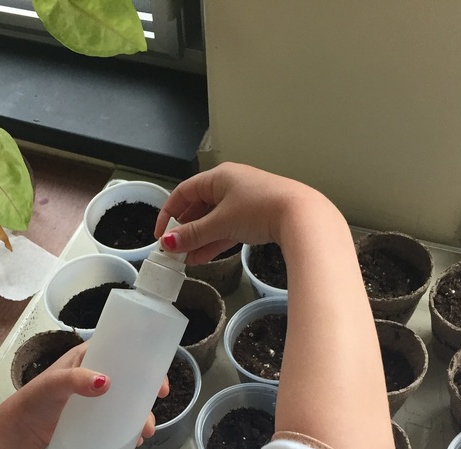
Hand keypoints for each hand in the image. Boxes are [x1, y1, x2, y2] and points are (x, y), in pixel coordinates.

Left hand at [6, 342, 167, 448]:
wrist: (23, 431)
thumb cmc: (35, 399)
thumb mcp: (54, 384)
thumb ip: (75, 379)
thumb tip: (105, 382)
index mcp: (89, 357)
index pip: (123, 352)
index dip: (144, 360)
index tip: (158, 377)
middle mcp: (96, 375)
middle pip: (131, 380)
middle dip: (147, 393)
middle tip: (156, 404)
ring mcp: (97, 399)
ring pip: (127, 403)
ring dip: (141, 415)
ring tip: (144, 432)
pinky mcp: (95, 419)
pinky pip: (118, 421)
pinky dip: (129, 429)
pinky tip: (134, 440)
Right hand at [153, 162, 325, 264]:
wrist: (300, 216)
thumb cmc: (260, 209)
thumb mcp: (220, 223)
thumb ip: (193, 234)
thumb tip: (168, 242)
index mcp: (219, 177)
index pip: (183, 192)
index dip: (168, 213)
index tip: (160, 235)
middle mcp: (231, 185)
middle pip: (198, 207)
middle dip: (184, 230)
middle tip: (173, 249)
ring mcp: (244, 201)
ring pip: (213, 220)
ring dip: (199, 239)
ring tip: (185, 259)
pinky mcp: (256, 216)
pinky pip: (228, 228)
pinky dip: (215, 242)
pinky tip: (203, 258)